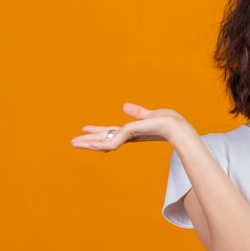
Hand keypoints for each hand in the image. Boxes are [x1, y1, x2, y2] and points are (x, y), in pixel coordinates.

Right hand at [70, 103, 195, 151]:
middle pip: (104, 139)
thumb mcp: (149, 115)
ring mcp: (129, 137)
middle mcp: (128, 136)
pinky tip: (89, 142)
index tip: (84, 130)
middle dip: (88, 141)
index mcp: (131, 131)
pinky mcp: (130, 135)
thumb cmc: (168, 122)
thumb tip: (124, 106)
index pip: (110, 133)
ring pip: (104, 143)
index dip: (97, 132)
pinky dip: (99, 143)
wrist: (177, 127)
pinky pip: (111, 142)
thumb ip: (137, 113)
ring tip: (74, 143)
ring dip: (88, 143)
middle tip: (72, 142)